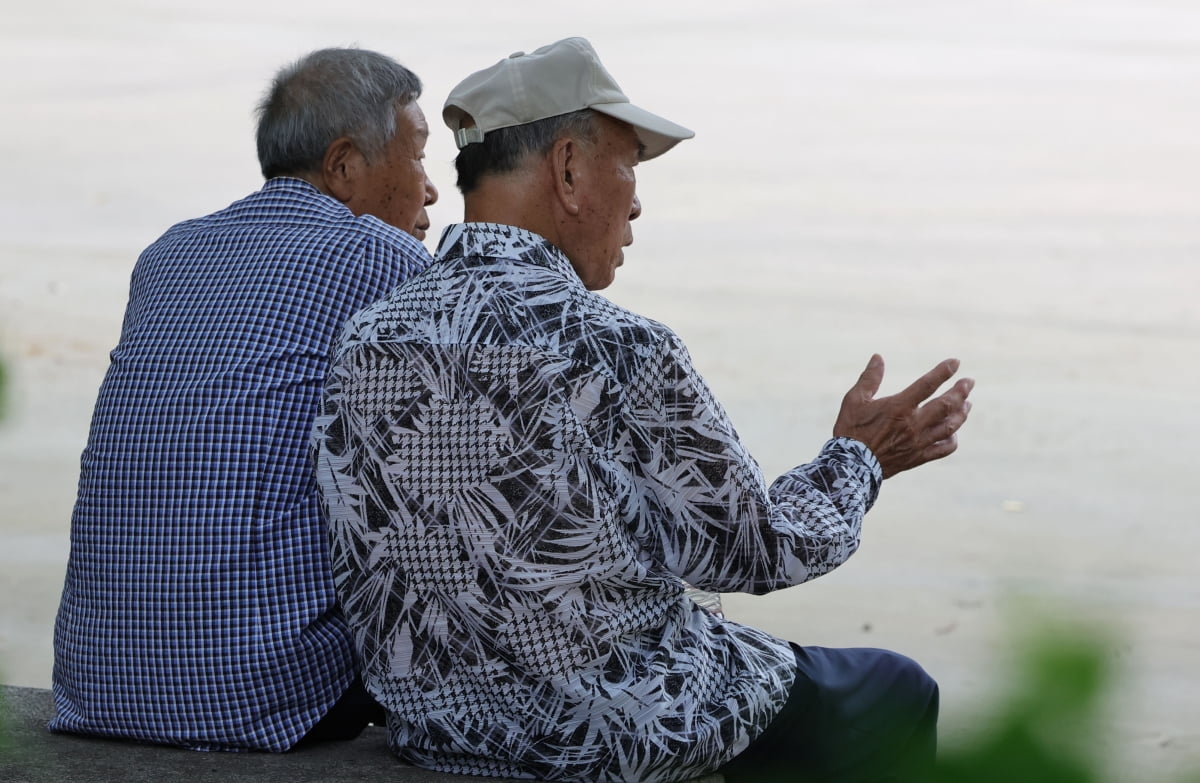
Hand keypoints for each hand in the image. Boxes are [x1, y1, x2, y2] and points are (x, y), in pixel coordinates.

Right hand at [833, 355, 973, 478]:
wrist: (851, 465)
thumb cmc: (850, 430)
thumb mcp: (854, 400)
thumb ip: (869, 378)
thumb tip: (878, 357)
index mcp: (899, 407)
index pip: (927, 385)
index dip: (943, 372)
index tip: (956, 362)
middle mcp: (913, 424)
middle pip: (946, 405)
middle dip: (961, 391)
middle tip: (969, 382)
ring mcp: (918, 442)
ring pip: (950, 426)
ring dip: (962, 414)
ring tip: (968, 404)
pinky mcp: (918, 457)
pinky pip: (944, 449)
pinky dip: (952, 440)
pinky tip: (953, 434)